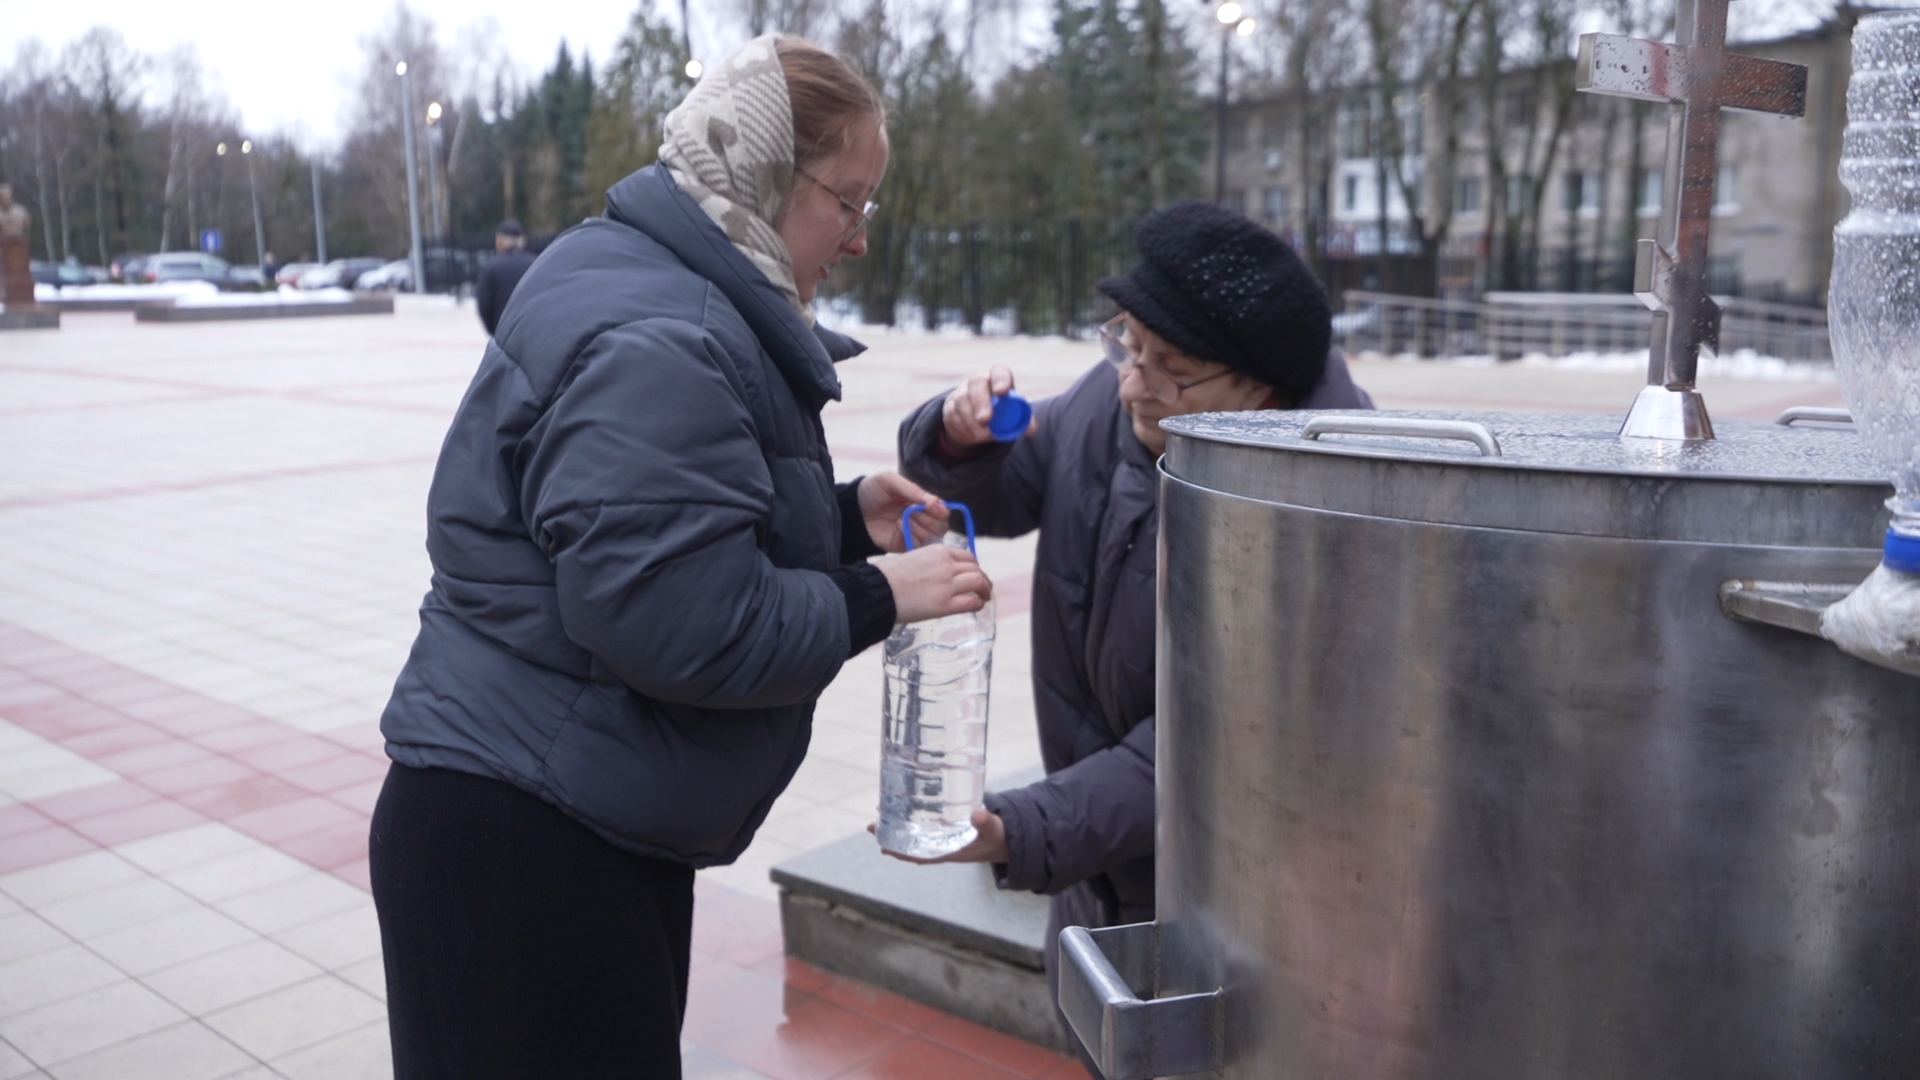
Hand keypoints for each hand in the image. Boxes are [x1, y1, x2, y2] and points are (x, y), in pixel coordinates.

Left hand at [858, 472, 946, 553]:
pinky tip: (898, 528)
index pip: (942, 510)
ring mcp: (914, 534)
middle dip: (928, 519)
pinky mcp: (904, 546)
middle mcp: (921, 519)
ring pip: (932, 538)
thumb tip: (935, 502)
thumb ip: (912, 489)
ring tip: (901, 519)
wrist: (851, 511)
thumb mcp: (890, 481)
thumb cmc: (871, 491)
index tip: (930, 506)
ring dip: (919, 528)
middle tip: (910, 512)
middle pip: (941, 526)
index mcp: (921, 503)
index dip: (940, 510)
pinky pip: (919, 548)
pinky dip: (912, 538)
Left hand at [871, 808, 1009, 863]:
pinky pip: (926, 826)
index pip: (922, 855)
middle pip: (912, 844)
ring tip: (880, 813)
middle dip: (892, 837)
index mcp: (952, 852)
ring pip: (916, 834)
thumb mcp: (994, 829)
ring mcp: (944, 838)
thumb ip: (986, 822)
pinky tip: (904, 809)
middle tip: (871, 826)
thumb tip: (977, 813)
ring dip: (899, 826)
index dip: (902, 853)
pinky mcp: (947, 829)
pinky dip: (914, 820)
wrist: (1006, 839)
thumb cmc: (999, 837)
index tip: (883, 848)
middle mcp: (943, 846)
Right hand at [876, 545, 990, 623]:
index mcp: (938, 551)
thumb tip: (936, 573)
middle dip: (982, 578)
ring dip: (984, 590)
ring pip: (978, 582)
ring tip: (983, 597)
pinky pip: (971, 601)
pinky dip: (977, 603)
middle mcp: (947, 565)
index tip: (973, 574)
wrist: (877, 591)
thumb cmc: (886, 576)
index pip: (966, 556)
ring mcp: (948, 584)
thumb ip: (929, 562)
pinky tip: (976, 606)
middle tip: (982, 588)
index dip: (973, 567)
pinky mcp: (945, 604)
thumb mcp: (912, 557)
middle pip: (975, 568)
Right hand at [941, 365, 1033, 448]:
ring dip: (971, 420)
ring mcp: (962, 392)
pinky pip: (952, 414)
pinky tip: (972, 435)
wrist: (978, 425)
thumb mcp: (1014, 418)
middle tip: (986, 420)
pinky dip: (963, 428)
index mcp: (998, 379)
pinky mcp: (949, 406)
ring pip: (961, 400)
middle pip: (976, 383)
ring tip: (982, 436)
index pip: (999, 372)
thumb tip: (1031, 430)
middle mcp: (979, 381)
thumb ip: (1023, 422)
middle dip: (980, 401)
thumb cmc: (1002, 416)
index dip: (1000, 380)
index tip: (1002, 393)